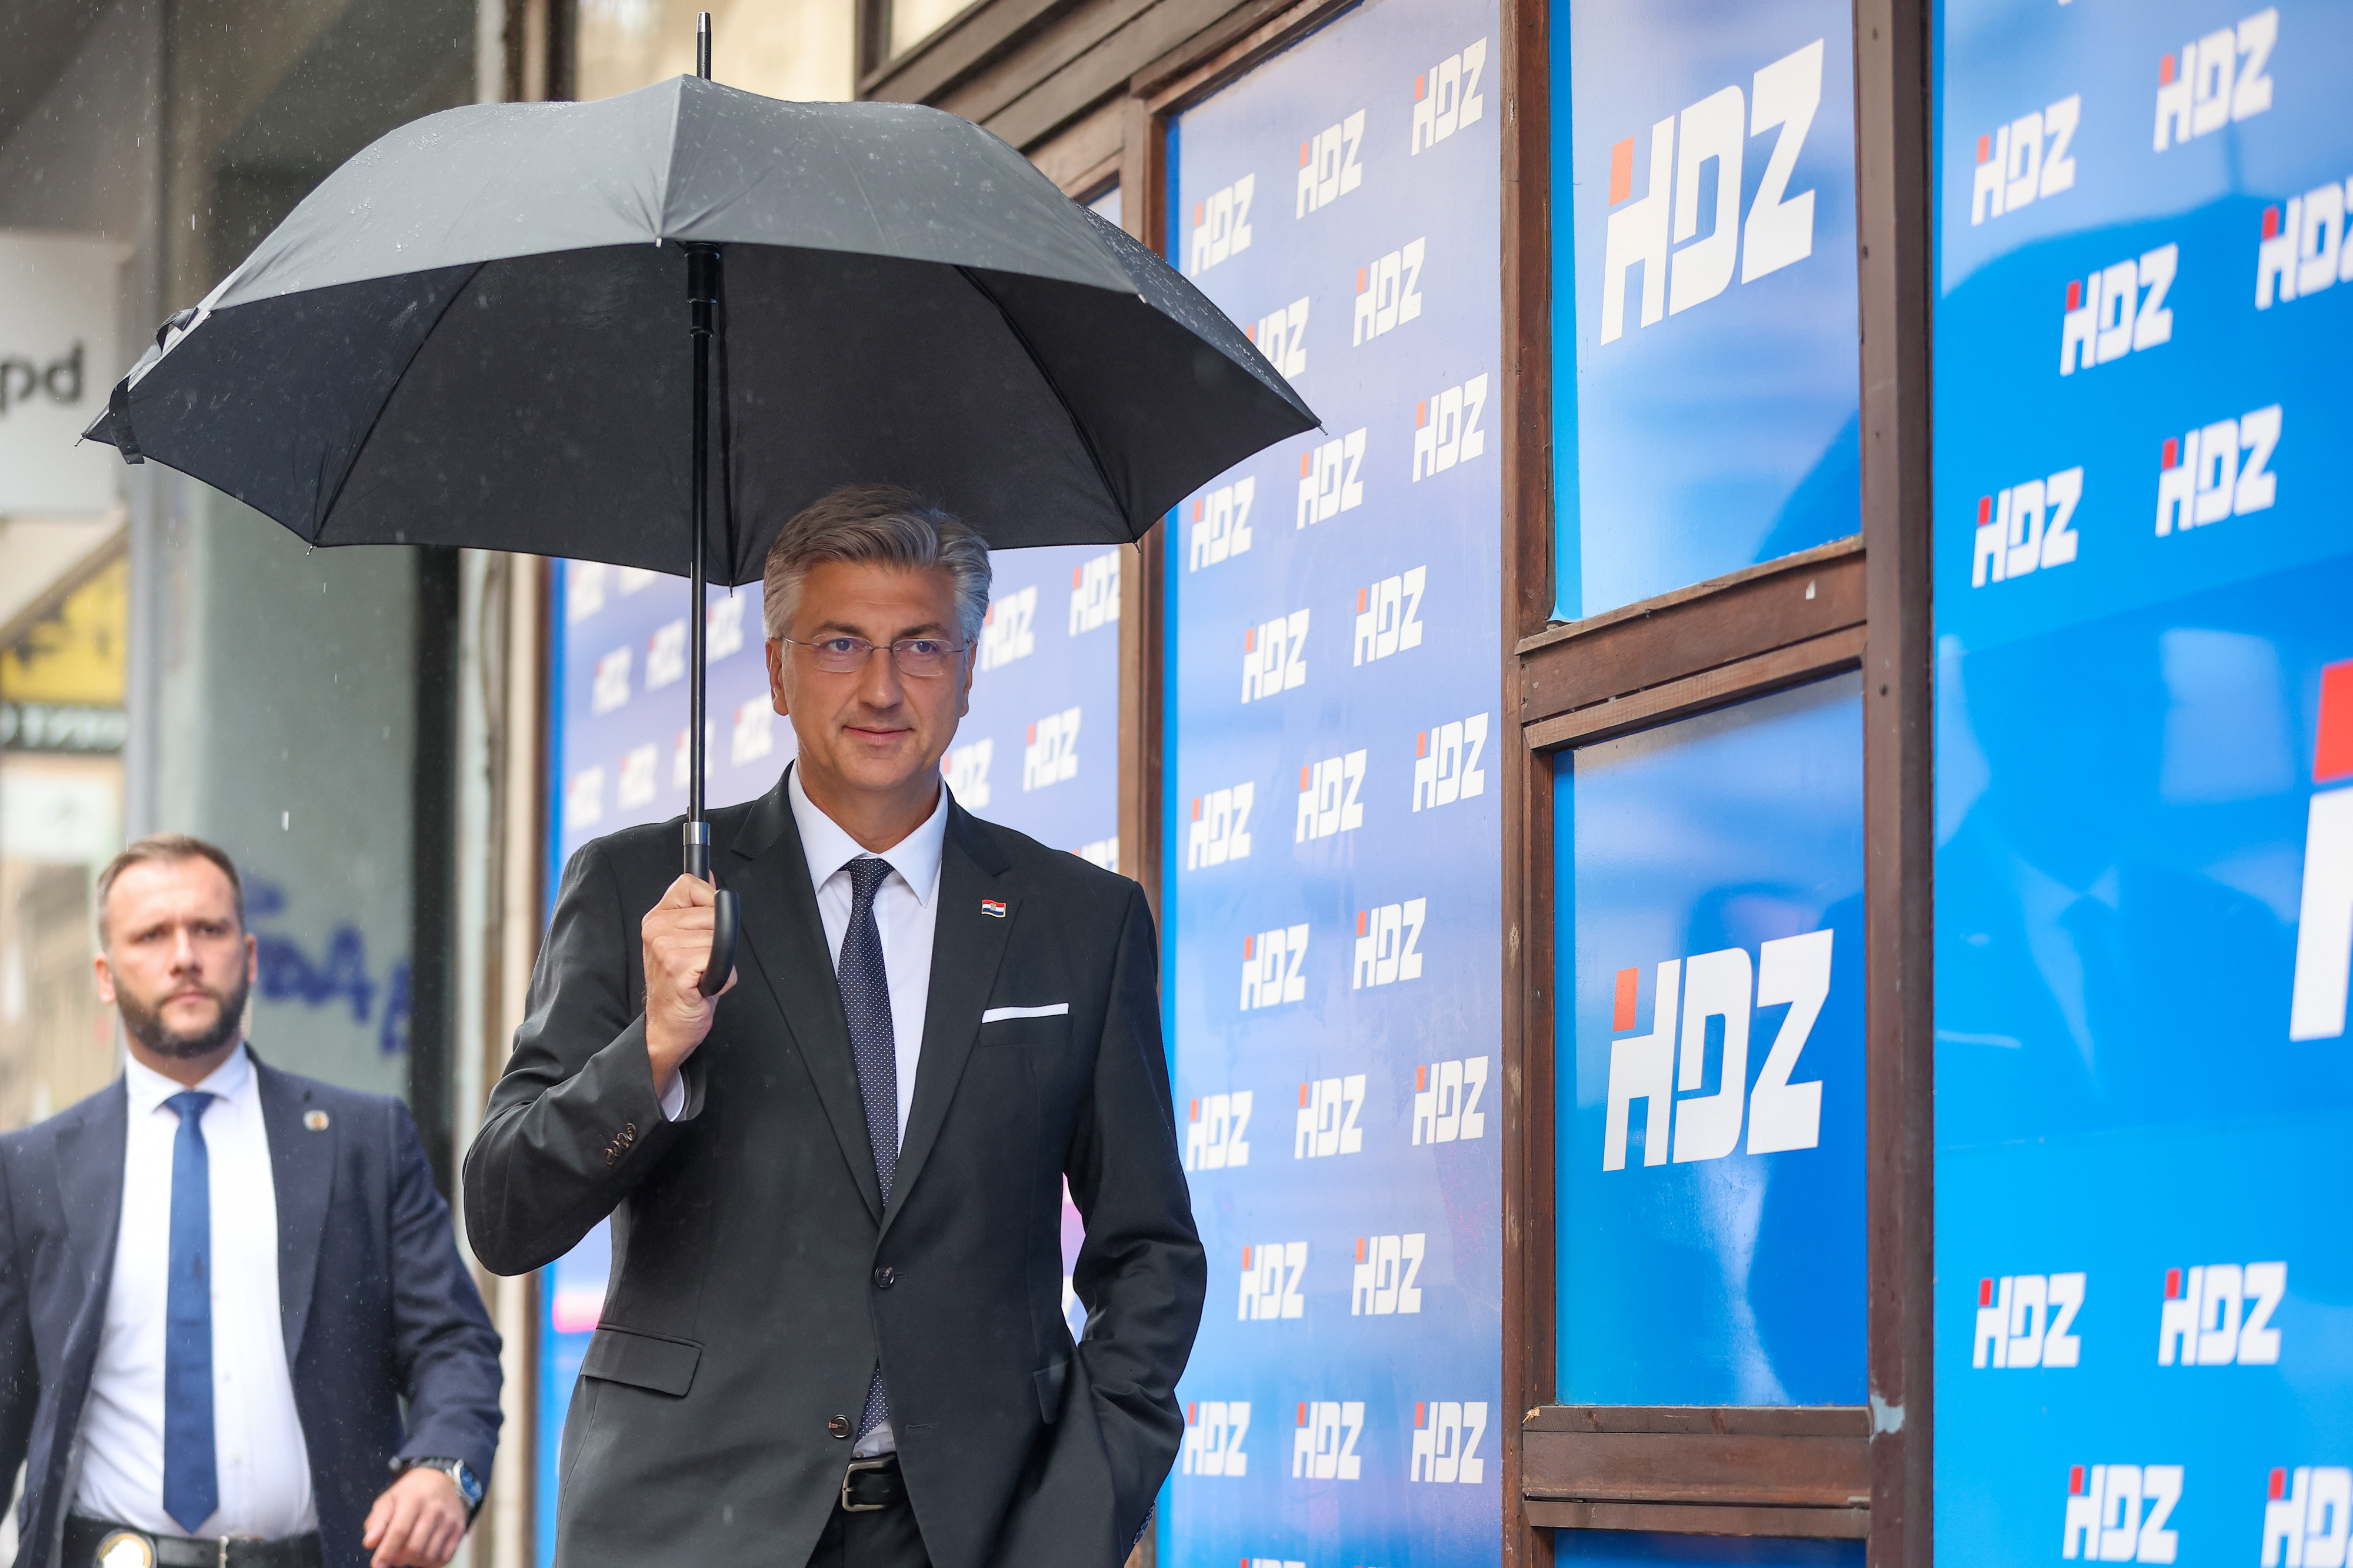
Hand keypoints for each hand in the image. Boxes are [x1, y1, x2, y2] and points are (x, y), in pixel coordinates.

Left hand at [361, 1466, 468, 1567]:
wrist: (441, 1479)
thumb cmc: (409, 1493)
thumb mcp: (388, 1500)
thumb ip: (377, 1521)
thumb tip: (370, 1543)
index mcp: (413, 1500)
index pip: (399, 1532)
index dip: (386, 1552)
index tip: (377, 1565)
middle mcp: (434, 1509)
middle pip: (414, 1547)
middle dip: (398, 1559)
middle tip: (393, 1557)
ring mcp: (449, 1519)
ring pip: (428, 1555)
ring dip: (413, 1562)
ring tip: (408, 1554)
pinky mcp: (459, 1528)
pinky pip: (444, 1557)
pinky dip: (430, 1564)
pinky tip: (422, 1556)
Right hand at [643, 873, 737, 1100]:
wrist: (668, 1025)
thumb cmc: (680, 986)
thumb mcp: (685, 939)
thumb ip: (695, 907)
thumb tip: (708, 876)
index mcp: (657, 918)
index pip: (690, 884)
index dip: (710, 902)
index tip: (707, 925)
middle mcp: (657, 929)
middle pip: (713, 913)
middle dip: (719, 940)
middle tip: (701, 961)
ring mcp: (666, 947)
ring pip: (720, 938)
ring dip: (722, 961)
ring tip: (701, 975)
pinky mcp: (678, 967)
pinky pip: (721, 960)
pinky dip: (723, 978)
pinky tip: (703, 986)